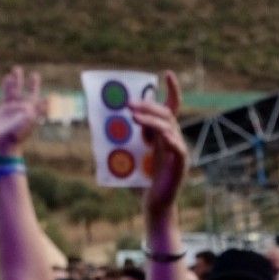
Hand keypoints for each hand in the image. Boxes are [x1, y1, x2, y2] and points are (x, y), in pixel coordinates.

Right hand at [0, 65, 43, 154]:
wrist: (4, 147)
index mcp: (26, 109)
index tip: (35, 75)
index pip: (31, 94)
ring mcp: (5, 113)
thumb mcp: (30, 119)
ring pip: (6, 95)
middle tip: (18, 69)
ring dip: (7, 85)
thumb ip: (39, 108)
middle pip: (18, 91)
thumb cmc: (17, 133)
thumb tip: (49, 99)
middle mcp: (16, 109)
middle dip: (19, 81)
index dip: (33, 85)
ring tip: (8, 76)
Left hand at [131, 70, 188, 223]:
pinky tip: (155, 135)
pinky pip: (175, 146)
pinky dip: (166, 137)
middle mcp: (172, 139)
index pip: (171, 107)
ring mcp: (178, 150)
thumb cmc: (140, 184)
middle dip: (147, 106)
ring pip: (167, 126)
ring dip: (150, 118)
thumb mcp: (127, 156)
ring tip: (132, 115)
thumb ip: (120, 141)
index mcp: (162, 135)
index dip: (172, 90)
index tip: (167, 73)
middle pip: (166, 113)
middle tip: (128, 104)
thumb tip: (98, 126)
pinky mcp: (180, 163)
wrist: (153, 206)